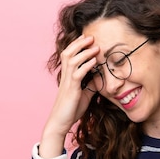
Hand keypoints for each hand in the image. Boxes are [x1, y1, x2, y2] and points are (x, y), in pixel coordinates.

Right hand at [39, 35, 99, 157]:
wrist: (60, 122)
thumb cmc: (71, 109)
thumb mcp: (84, 95)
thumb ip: (90, 85)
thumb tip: (99, 78)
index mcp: (67, 76)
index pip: (70, 56)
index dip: (76, 46)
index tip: (87, 39)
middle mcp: (66, 76)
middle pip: (68, 53)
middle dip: (79, 43)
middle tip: (90, 36)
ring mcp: (68, 82)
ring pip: (73, 60)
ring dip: (84, 52)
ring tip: (95, 46)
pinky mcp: (71, 89)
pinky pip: (78, 73)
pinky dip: (86, 66)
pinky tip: (94, 61)